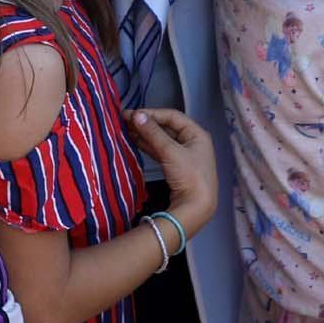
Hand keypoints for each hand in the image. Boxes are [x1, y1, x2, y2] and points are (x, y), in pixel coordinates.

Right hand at [129, 106, 219, 232]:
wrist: (195, 209)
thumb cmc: (189, 176)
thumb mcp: (170, 152)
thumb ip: (153, 133)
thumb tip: (137, 115)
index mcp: (197, 134)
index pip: (172, 116)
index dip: (152, 113)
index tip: (133, 114)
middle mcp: (193, 142)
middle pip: (167, 127)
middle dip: (147, 123)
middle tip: (125, 120)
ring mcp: (185, 155)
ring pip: (162, 139)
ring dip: (145, 134)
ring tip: (126, 129)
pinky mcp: (177, 167)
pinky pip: (161, 151)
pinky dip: (148, 146)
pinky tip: (135, 141)